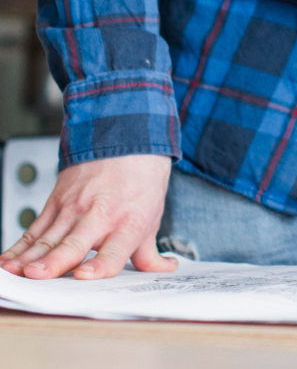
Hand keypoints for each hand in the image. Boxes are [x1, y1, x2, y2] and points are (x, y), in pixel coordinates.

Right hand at [0, 154, 175, 280]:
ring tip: (14, 273)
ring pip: (48, 238)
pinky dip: (19, 246)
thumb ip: (149, 252)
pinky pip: (35, 229)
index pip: (114, 250)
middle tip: (38, 274)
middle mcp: (100, 216)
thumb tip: (163, 271)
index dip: (100, 265)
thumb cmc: (140, 182)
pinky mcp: (56, 203)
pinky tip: (6, 262)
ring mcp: (74, 208)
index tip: (84, 276)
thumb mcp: (151, 216)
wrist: (127, 138)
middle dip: (56, 260)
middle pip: (75, 243)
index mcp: (128, 223)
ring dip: (29, 257)